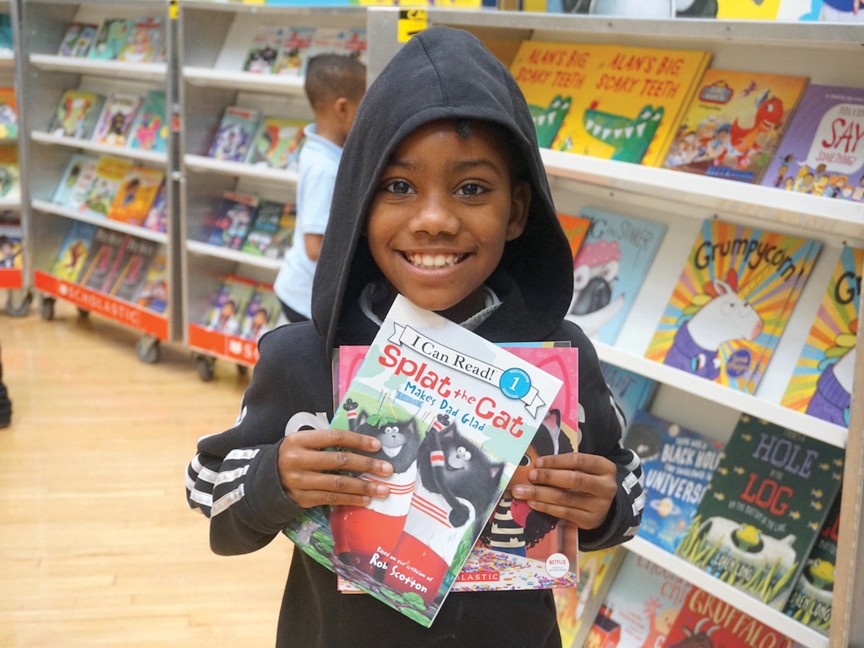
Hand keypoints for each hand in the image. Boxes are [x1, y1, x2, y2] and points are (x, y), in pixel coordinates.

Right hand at [278, 428, 393, 508]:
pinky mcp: (302, 499)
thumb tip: (362, 445)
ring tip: (383, 489)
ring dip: (364, 487)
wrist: (265, 482)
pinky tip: (365, 499)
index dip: (357, 440)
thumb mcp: (302, 444)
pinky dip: (351, 499)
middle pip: (339, 461)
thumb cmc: (293, 457)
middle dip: (367, 465)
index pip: (334, 437)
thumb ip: (325, 443)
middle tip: (387, 470)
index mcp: (299, 440)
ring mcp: (299, 481)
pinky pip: (331, 499)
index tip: (377, 446)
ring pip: (338, 484)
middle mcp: (297, 460)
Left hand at [510, 452, 616, 529]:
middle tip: (531, 476)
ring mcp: (599, 506)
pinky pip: (563, 513)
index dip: (556, 461)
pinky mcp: (589, 521)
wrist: (605, 507)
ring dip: (540, 494)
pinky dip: (545, 507)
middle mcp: (606, 487)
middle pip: (573, 480)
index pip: (579, 460)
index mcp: (605, 468)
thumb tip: (536, 465)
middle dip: (548, 477)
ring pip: (565, 498)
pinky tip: (533, 502)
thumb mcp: (586, 469)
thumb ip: (567, 465)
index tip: (538, 462)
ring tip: (522, 491)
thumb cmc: (588, 481)